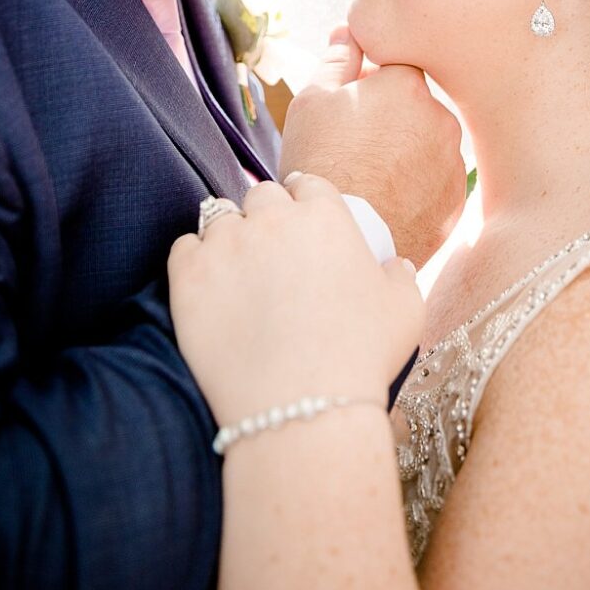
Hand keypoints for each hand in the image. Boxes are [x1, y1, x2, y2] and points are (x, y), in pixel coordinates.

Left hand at [168, 176, 422, 427]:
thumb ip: (399, 277)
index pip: (308, 184)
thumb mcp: (405, 309)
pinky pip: (184, 248)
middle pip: (261, 195)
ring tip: (235, 267)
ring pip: (218, 217)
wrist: (300, 404)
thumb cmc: (362, 355)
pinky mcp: (188, 277)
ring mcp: (227, 245)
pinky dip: (195, 259)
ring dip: (229, 235)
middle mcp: (274, 219)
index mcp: (326, 216)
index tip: (301, 217)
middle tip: (269, 247)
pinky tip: (208, 283)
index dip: (305, 198)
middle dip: (265, 213)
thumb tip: (393, 266)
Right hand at [278, 28, 466, 266]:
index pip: (397, 67)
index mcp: (408, 84)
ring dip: (407, 153)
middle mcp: (442, 116)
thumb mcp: (313, 101)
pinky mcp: (458, 198)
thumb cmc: (320, 162)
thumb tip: (351, 30)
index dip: (372, 84)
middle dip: (392, 119)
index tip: (352, 106)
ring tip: (370, 178)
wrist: (343, 236)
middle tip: (356, 148)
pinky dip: (418, 186)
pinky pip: (437, 181)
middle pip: (416, 107)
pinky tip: (388, 199)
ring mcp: (454, 159)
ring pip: (429, 144)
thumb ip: (339, 60)